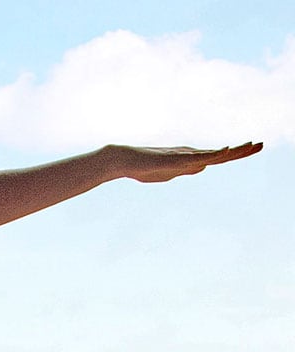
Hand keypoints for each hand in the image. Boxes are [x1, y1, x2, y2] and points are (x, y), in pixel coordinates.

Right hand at [112, 142, 262, 182]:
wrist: (122, 161)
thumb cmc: (142, 167)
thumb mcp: (170, 173)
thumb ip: (187, 169)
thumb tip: (203, 166)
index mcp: (189, 159)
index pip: (219, 157)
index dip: (236, 153)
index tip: (253, 147)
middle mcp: (190, 154)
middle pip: (222, 154)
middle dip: (242, 150)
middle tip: (261, 144)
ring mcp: (183, 156)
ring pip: (215, 154)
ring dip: (234, 151)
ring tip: (252, 145)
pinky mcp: (175, 158)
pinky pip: (198, 156)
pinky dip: (214, 154)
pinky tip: (226, 151)